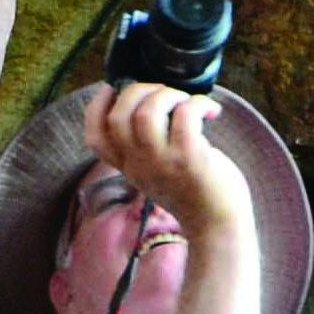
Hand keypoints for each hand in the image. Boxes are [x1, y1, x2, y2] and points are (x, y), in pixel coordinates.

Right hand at [85, 84, 250, 236]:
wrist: (218, 225)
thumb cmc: (194, 191)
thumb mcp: (157, 171)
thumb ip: (147, 147)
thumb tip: (154, 101)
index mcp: (129, 167)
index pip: (95, 138)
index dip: (97, 106)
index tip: (113, 88)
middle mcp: (139, 165)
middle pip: (117, 116)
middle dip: (137, 90)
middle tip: (164, 93)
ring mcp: (163, 162)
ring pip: (146, 113)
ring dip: (167, 95)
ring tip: (185, 101)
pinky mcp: (190, 159)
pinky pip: (185, 116)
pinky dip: (199, 103)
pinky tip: (211, 110)